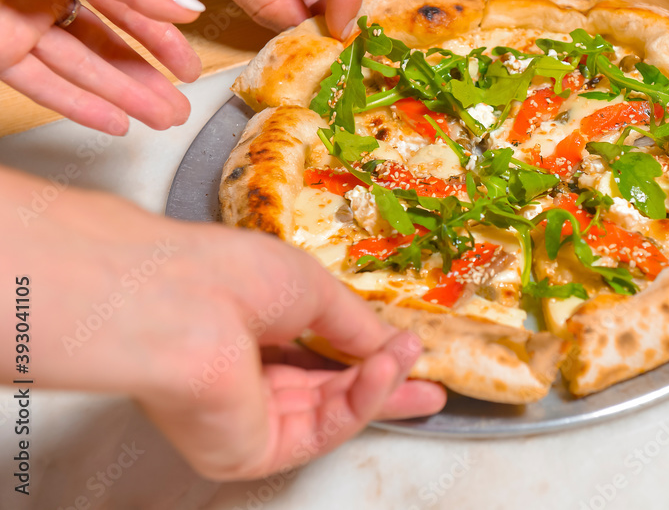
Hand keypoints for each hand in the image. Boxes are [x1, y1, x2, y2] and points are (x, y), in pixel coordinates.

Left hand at [0, 0, 204, 134]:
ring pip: (83, 71)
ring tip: (164, 120)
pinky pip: (45, 88)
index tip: (189, 69)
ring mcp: (23, 26)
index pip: (128, 8)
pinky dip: (82, 108)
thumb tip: (187, 11)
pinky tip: (117, 124)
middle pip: (109, 46)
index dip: (162, 40)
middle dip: (148, 79)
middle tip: (181, 108)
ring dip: (126, 98)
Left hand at [0, 166, 444, 479]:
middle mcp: (243, 378)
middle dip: (383, 386)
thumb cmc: (233, 275)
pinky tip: (385, 371)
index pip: (314, 353)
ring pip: (328, 412)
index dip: (363, 354)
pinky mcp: (248, 451)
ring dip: (377, 385)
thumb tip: (391, 343)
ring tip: (414, 363)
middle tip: (429, 386)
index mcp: (250, 331)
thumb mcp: (314, 288)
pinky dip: (359, 402)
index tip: (407, 352)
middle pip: (327, 392)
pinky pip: (318, 430)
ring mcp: (245, 418)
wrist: (182, 303)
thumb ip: (355, 324)